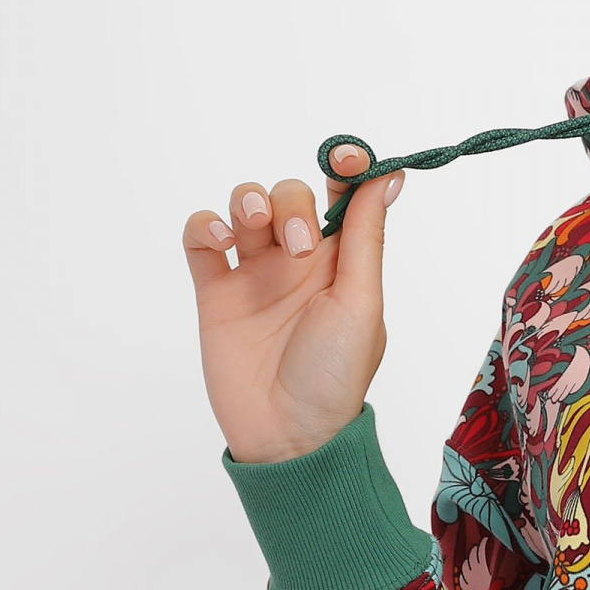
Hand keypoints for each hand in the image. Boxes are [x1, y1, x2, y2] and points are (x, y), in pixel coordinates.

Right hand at [181, 142, 402, 464]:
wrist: (286, 432)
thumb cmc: (335, 376)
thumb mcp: (361, 302)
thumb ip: (366, 237)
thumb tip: (388, 176)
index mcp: (344, 262)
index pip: (343, 195)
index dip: (344, 166)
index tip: (344, 156)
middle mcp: (299, 261)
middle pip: (289, 194)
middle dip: (291, 203)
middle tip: (301, 247)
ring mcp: (255, 273)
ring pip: (245, 204)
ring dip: (248, 201)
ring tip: (252, 231)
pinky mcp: (215, 289)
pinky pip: (202, 236)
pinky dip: (206, 223)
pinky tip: (221, 240)